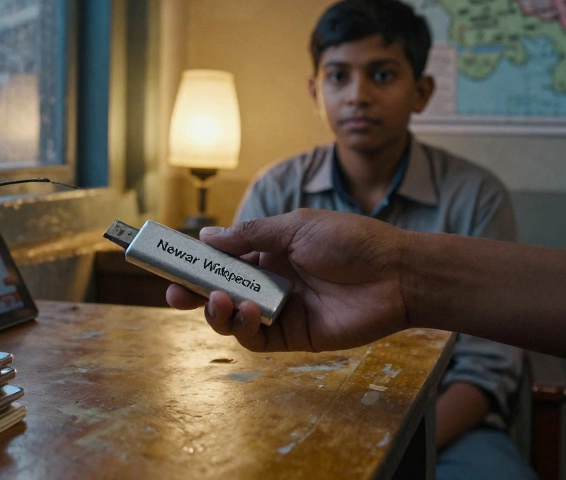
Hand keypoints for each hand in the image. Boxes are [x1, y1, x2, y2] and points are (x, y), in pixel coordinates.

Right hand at [165, 209, 411, 351]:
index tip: (167, 262)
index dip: (194, 262)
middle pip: (220, 290)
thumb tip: (206, 237)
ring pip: (233, 317)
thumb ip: (250, 235)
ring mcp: (280, 309)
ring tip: (221, 300)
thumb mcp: (296, 227)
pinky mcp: (294, 336)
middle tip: (175, 292)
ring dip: (218, 310)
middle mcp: (270, 280)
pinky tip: (251, 312)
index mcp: (269, 250)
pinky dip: (244, 327)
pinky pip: (256, 338)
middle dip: (193, 292)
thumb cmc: (352, 241)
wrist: (397, 274)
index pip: (221, 258)